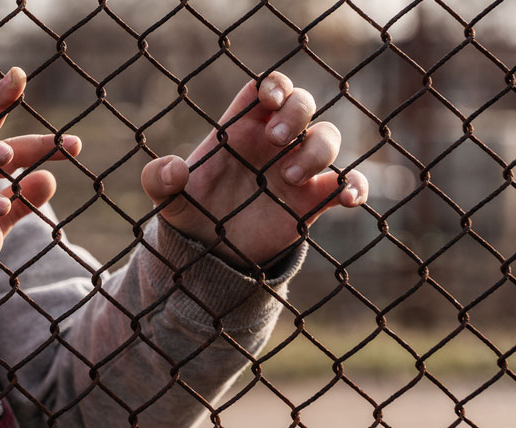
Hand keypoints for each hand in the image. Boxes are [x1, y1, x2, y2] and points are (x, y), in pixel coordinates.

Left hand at [141, 72, 367, 268]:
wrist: (214, 252)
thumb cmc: (194, 212)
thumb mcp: (169, 200)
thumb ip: (159, 181)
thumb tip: (173, 169)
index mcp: (241, 129)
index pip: (266, 89)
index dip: (274, 86)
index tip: (269, 101)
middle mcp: (274, 143)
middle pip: (303, 103)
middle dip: (297, 112)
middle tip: (277, 139)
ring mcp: (297, 169)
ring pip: (327, 138)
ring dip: (317, 149)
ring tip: (290, 177)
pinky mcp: (313, 200)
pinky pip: (347, 183)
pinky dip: (355, 185)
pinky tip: (348, 198)